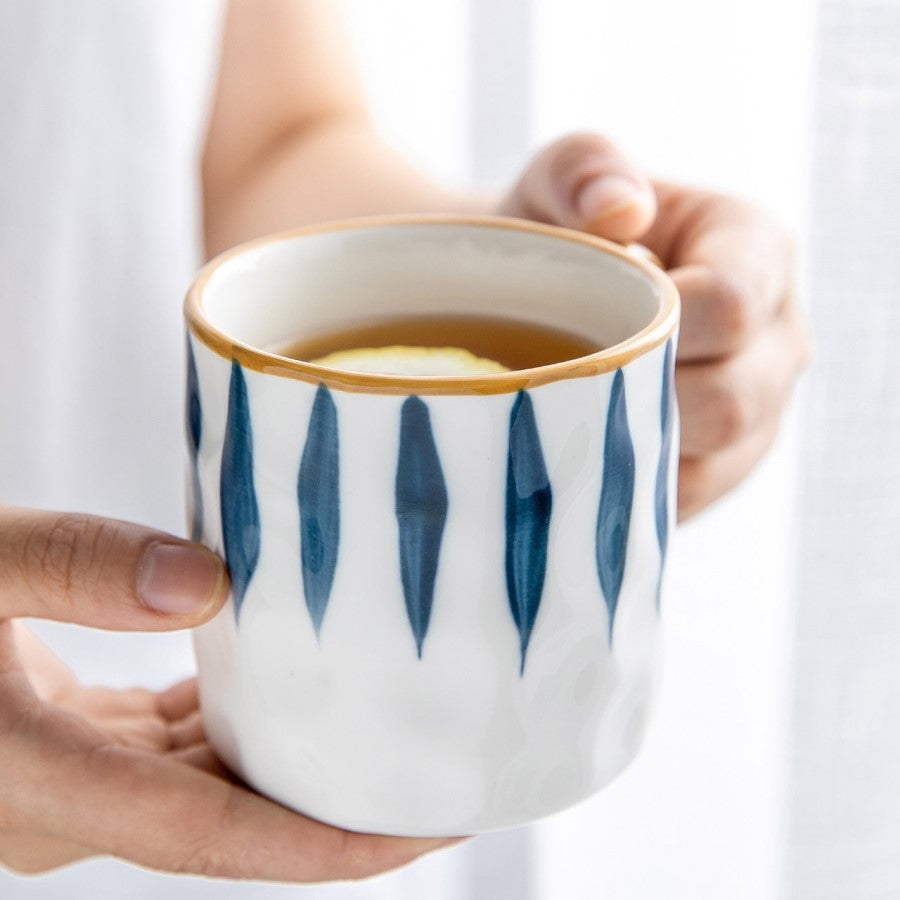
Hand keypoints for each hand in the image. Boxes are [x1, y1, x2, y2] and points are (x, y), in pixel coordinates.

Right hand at [0, 506, 455, 879]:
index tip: (429, 828)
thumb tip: (207, 582)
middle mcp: (64, 803)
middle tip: (439, 771)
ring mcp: (64, 781)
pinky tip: (284, 681)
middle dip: (338, 808)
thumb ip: (68, 566)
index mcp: (45, 781)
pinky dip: (237, 725)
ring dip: (293, 763)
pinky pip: (175, 748)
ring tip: (385, 727)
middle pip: (232, 821)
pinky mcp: (67, 744)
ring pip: (208, 785)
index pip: (219, 840)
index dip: (330, 847)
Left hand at [498, 134, 809, 518]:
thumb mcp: (559, 179)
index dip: (656, 324)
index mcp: (757, 254)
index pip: (732, 307)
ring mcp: (757, 414)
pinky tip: (581, 464)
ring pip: (711, 466)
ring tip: (568, 421)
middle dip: (641, 398)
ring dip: (630, 452)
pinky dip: (628, 492)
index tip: (583, 319)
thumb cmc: (558, 235)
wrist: (540, 301)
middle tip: (564, 383)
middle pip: (731, 401)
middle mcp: (775, 342)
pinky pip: (684, 503)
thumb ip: (587, 169)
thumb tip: (620, 211)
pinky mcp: (722, 468)